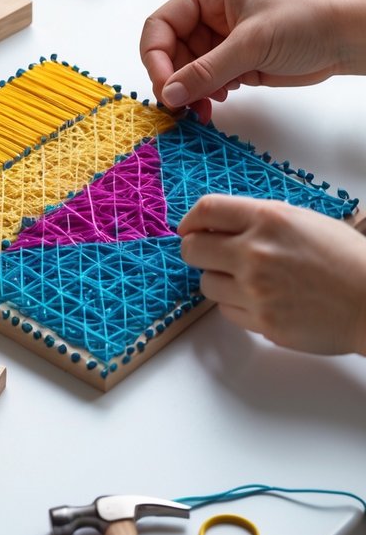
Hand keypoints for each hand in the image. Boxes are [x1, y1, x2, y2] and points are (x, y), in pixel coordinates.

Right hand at [139, 0, 365, 121]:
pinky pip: (204, 82)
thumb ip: (207, 70)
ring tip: (202, 107)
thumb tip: (170, 93)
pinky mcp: (232, 62)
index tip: (165, 87)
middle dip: (173, 80)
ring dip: (189, 92)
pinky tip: (218, 101)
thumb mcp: (251, 44)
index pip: (161, 25)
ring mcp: (219, 40)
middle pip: (169, 51)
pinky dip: (204, 95)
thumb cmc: (305, 22)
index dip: (156, 57)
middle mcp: (208, 14)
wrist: (342, 40)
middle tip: (180, 106)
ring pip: (185, 71)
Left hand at [179, 195, 365, 354]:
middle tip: (208, 254)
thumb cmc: (345, 258)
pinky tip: (261, 299)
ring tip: (246, 279)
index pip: (205, 211)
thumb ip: (260, 219)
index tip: (189, 227)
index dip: (191, 220)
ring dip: (218, 279)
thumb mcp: (303, 220)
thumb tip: (221, 224)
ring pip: (206, 284)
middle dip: (195, 250)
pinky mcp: (262, 323)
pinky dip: (236, 304)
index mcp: (267, 220)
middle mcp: (255, 253)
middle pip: (192, 249)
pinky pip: (227, 311)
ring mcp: (256, 290)